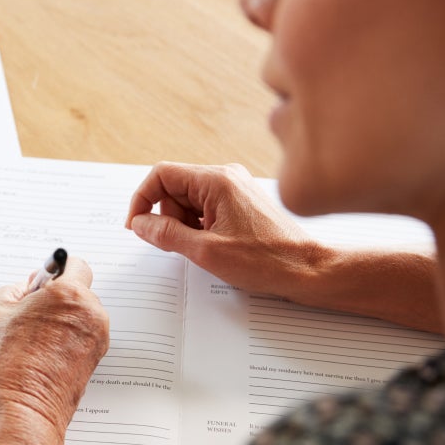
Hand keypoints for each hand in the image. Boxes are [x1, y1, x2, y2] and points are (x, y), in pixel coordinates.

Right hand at [0, 258, 109, 433]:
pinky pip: (79, 338)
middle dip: (53, 299)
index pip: (75, 264)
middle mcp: (91, 314)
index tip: (41, 281)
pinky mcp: (95, 359)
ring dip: (55, 321)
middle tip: (25, 314)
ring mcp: (97, 338)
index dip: (56, 269)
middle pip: (76, 292)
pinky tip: (32, 353)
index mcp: (70, 294)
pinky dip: (60, 340)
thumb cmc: (8, 365)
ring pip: (77, 317)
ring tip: (22, 339)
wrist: (23, 411)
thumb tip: (29, 286)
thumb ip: (14, 289)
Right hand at [126, 162, 323, 297]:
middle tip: (181, 244)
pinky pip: (205, 208)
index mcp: (217, 180)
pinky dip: (199, 227)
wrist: (307, 269)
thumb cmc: (267, 260)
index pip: (162, 174)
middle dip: (168, 217)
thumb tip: (140, 224)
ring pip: (188, 200)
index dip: (142, 199)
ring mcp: (234, 188)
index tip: (136, 225)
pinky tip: (214, 245)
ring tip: (205, 247)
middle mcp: (226, 177)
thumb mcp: (206, 251)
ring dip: (184, 225)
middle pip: (174, 188)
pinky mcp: (240, 202)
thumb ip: (166, 234)